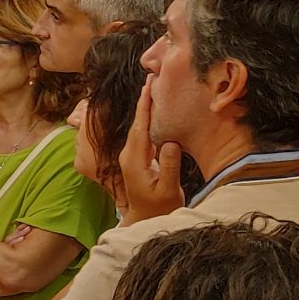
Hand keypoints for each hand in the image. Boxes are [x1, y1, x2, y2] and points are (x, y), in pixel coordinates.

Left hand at [115, 86, 186, 224]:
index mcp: (134, 160)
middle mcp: (128, 155)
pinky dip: (147, 120)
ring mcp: (131, 156)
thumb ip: (169, 166)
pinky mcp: (137, 159)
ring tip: (152, 89)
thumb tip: (170, 142)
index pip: (139, 127)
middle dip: (143, 101)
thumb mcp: (169, 189)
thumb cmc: (160, 208)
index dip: (144, 106)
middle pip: (136, 123)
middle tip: (150, 79)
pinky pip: (141, 134)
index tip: (147, 86)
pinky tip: (153, 111)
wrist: (146, 220)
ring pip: (138, 127)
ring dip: (144, 109)